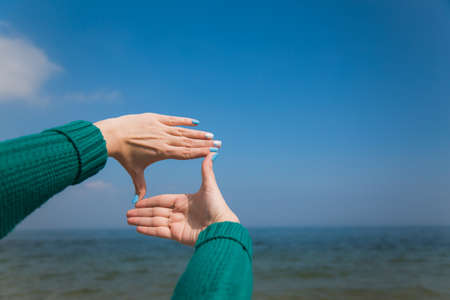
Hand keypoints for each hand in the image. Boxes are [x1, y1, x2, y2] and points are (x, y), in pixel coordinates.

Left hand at [94, 113, 220, 200]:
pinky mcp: (155, 119)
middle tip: (219, 143)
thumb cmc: (124, 155)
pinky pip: (173, 120)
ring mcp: (160, 128)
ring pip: (184, 131)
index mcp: (163, 153)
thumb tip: (137, 203)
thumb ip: (139, 186)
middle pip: (189, 142)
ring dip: (198, 134)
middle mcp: (165, 140)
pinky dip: (185, 121)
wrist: (112, 136)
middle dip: (205, 143)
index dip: (200, 153)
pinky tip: (196, 122)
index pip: (186, 153)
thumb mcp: (134, 171)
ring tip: (211, 135)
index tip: (213, 153)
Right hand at [126, 153, 238, 245]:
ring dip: (141, 221)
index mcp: (183, 201)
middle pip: (156, 211)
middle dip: (141, 212)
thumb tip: (211, 152)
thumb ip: (206, 171)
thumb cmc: (217, 206)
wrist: (222, 227)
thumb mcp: (209, 187)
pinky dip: (149, 230)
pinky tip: (138, 229)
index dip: (150, 201)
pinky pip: (160, 232)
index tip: (138, 202)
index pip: (162, 200)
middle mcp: (179, 213)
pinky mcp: (178, 235)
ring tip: (128, 220)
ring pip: (155, 221)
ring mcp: (178, 225)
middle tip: (127, 213)